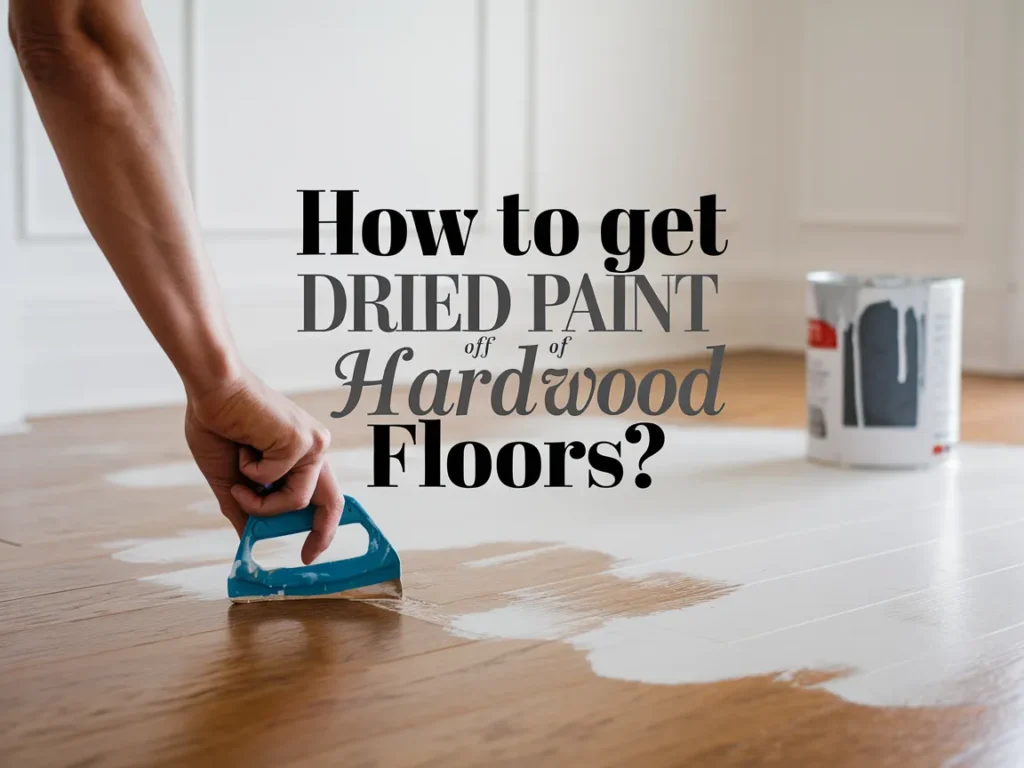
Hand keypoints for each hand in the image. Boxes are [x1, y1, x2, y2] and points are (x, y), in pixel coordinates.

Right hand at [184, 370, 341, 563]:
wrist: (211, 391)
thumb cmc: (218, 425)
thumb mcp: (231, 478)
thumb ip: (245, 506)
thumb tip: (249, 537)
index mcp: (303, 454)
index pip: (325, 495)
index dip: (322, 527)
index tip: (308, 554)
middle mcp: (315, 448)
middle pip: (332, 501)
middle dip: (322, 533)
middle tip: (306, 557)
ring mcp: (311, 444)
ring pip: (298, 501)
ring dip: (261, 502)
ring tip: (239, 480)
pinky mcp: (301, 441)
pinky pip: (277, 482)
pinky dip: (252, 474)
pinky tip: (244, 447)